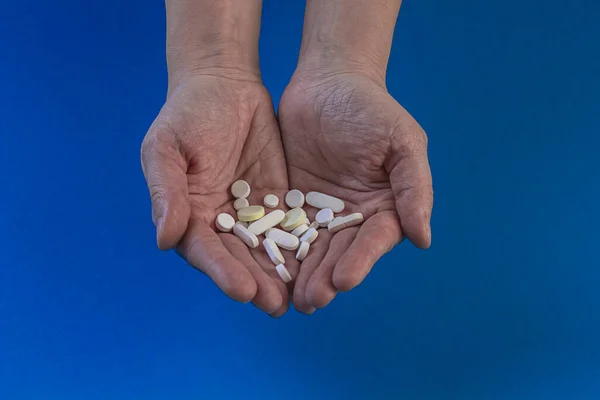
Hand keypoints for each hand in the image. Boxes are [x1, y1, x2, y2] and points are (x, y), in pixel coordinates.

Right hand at [141, 74, 296, 316]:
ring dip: (281, 272)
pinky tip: (318, 261)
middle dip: (257, 282)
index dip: (222, 270)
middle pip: (239, 258)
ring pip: (268, 248)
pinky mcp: (279, 198)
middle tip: (276, 306)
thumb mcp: (167, 148)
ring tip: (301, 297)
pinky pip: (291, 223)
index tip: (242, 290)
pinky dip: (302, 243)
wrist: (224, 85)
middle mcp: (220, 221)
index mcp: (188, 215)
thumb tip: (165, 239)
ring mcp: (251, 212)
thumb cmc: (186, 114)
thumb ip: (167, 192)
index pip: (205, 250)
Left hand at [279, 71, 432, 313]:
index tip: (344, 280)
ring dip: (303, 274)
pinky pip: (284, 230)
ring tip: (291, 299)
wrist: (328, 81)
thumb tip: (423, 239)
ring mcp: (321, 212)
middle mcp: (353, 216)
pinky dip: (278, 250)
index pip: (374, 240)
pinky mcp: (292, 203)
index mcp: (385, 206)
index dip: (361, 261)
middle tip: (311, 300)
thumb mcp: (402, 142)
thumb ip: (414, 188)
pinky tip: (267, 269)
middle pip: (342, 252)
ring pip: (312, 249)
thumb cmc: (372, 108)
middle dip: (327, 277)